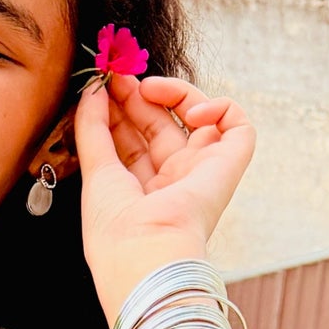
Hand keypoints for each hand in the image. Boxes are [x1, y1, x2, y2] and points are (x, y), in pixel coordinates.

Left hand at [74, 73, 256, 320]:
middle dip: (137, 97)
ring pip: (195, 118)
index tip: (103, 85)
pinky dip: (218, 107)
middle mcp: (172, 184)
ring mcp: (200, 173)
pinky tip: (192, 113)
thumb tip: (93, 90)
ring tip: (146, 87)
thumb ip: (91, 128)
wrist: (147, 252)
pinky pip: (236, 125)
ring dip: (172, 93)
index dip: (119, 110)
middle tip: (118, 76)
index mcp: (140, 193)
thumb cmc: (116, 229)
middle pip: (159, 126)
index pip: (132, 141)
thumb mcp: (94, 172)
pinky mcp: (228, 166)